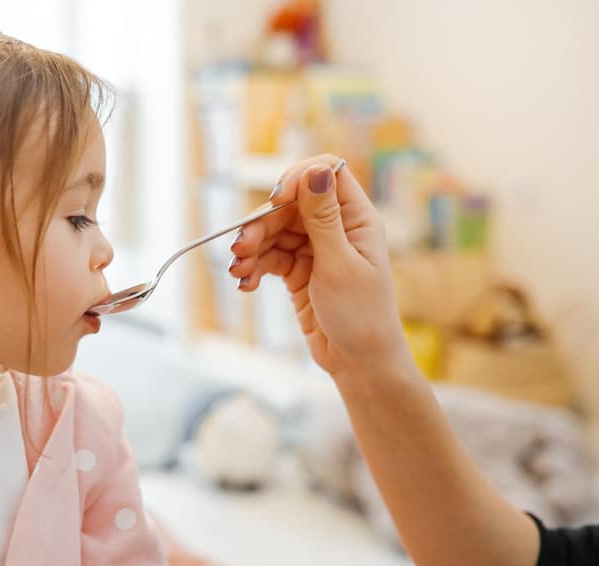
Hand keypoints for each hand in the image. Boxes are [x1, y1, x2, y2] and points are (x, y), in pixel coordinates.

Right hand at [228, 154, 410, 377]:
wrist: (358, 362)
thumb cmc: (360, 315)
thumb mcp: (339, 263)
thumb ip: (322, 217)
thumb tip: (316, 170)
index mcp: (356, 218)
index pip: (326, 173)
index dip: (298, 178)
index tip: (276, 200)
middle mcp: (335, 227)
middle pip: (289, 205)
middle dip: (261, 224)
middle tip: (240, 250)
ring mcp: (315, 249)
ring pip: (274, 231)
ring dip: (252, 249)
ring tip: (238, 272)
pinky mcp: (299, 271)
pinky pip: (270, 257)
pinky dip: (255, 268)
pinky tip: (246, 285)